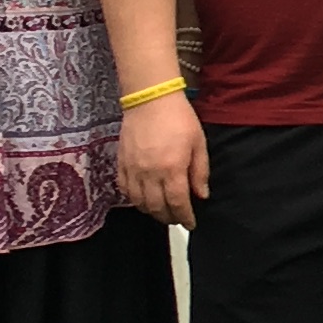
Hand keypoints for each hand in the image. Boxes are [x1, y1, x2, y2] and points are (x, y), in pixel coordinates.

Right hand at [119, 92, 208, 222]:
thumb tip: (201, 196)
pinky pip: (124, 189)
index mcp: (172, 169)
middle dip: (169, 218)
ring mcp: (133, 169)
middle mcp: (150, 173)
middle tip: (177, 219)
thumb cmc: (179, 118)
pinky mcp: (121, 163)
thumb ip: (200, 172)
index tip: (191, 223)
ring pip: (139, 202)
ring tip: (161, 211)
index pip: (178, 203)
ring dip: (151, 212)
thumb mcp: (198, 143)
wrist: (150, 99)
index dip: (185, 217)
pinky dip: (134, 199)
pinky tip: (142, 199)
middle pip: (157, 207)